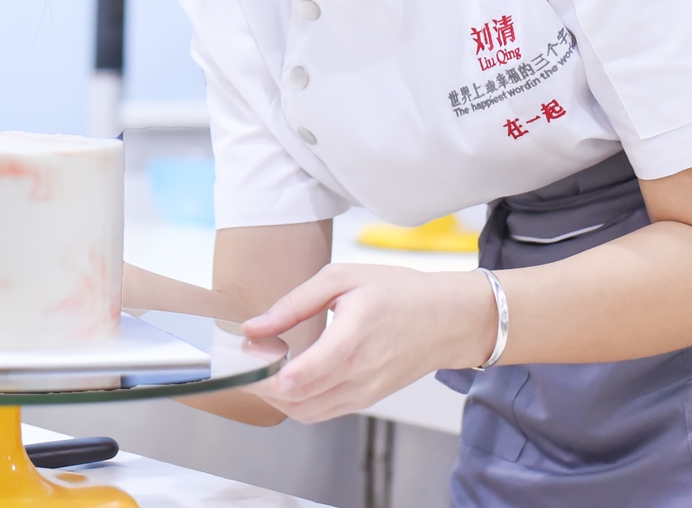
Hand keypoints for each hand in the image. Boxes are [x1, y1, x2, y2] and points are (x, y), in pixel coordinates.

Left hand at [241, 264, 495, 422]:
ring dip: (277, 397)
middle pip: (296, 400)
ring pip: (306, 413)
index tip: (246, 356)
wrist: (445, 319)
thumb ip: (294, 303)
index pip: (304, 374)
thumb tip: (253, 327)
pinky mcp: (366, 400)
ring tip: (263, 366)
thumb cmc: (397, 292)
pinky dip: (298, 401)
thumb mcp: (341, 278)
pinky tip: (288, 375)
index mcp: (353, 337)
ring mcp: (364, 393)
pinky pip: (322, 412)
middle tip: (245, 359)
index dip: (267, 374)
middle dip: (261, 385)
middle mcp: (359, 374)